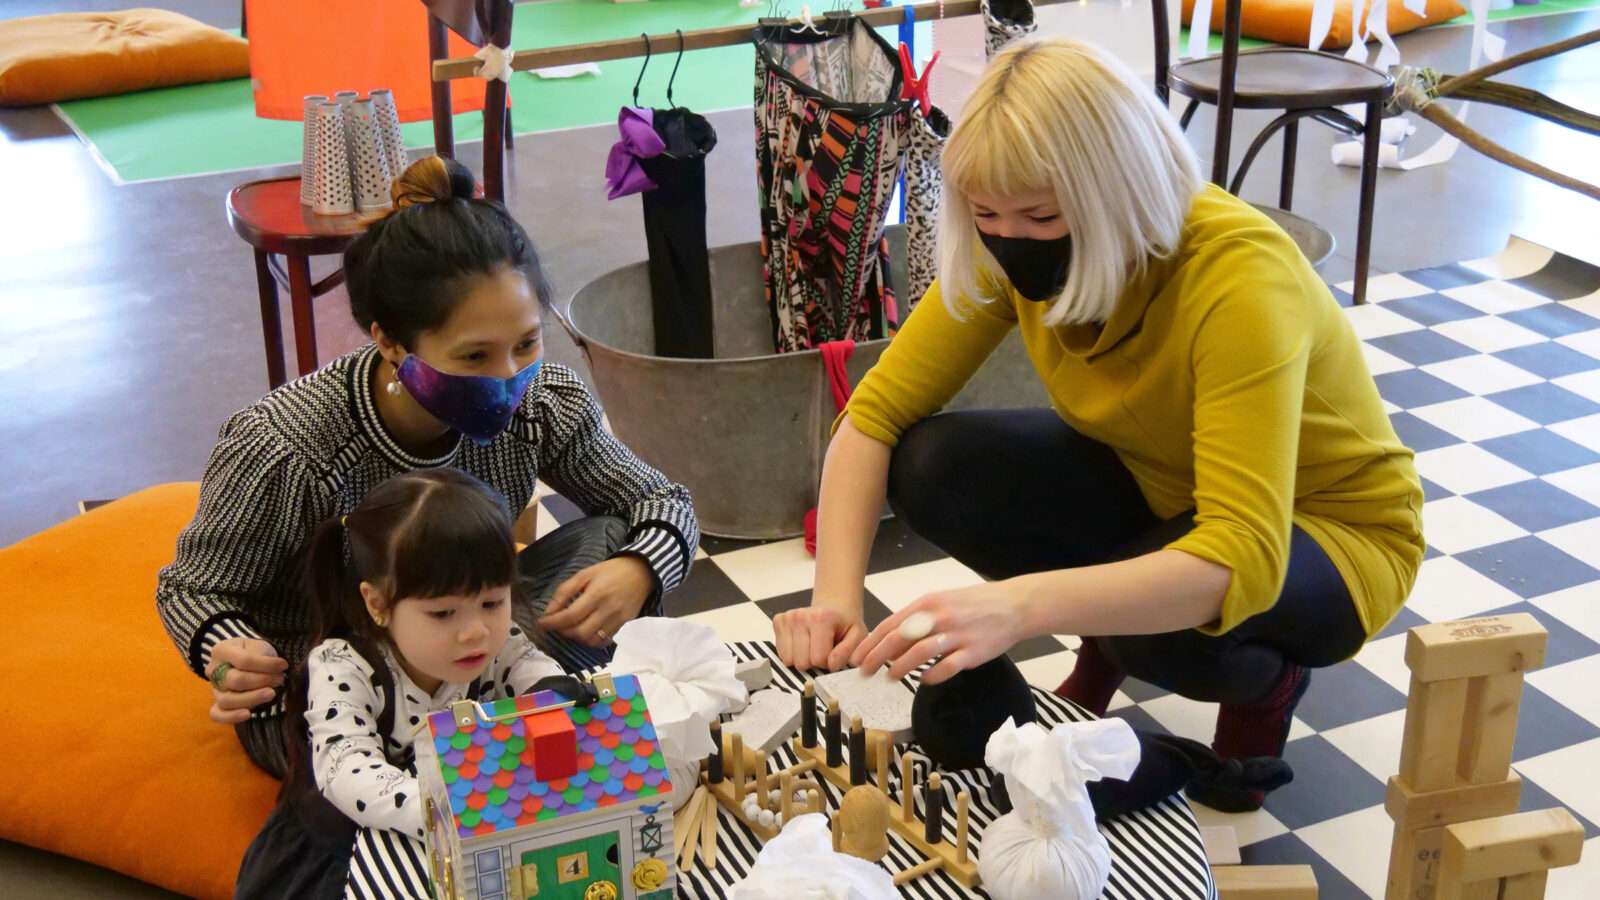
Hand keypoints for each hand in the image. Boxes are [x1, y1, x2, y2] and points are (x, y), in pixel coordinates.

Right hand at [206, 638, 287, 724]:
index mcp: (222, 650)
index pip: (244, 660)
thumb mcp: (259, 646)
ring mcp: (214, 689)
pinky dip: (231, 717)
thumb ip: (262, 656)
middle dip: (261, 681)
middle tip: (279, 679)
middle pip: (235, 681)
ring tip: (271, 694)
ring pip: (227, 700)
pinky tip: (248, 714)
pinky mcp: (217, 704)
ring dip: (253, 698)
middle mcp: (213, 670)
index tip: (283, 666)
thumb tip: (275, 669)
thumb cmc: (254, 652)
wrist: (247, 660)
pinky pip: (217, 714)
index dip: (266, 665)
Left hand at [538, 556, 653, 646]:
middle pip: (580, 632)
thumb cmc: (610, 571)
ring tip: (570, 628)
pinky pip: (603, 641)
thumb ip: (565, 591)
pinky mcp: (623, 626)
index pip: (570, 616)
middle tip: (556, 624)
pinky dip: (590, 641)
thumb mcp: (585, 574)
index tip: (540, 624)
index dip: (552, 623)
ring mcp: (618, 620)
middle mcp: (608, 610)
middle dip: (563, 631)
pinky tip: (585, 632)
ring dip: (576, 638)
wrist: (641, 573)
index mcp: (597, 594)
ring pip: (591, 640)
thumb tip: (549, 611)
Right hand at [773, 602, 866, 671]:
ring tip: (812, 645)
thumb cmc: (844, 623)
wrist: (834, 606)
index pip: (818, 659)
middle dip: (813, 662)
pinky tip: (802, 642)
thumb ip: (848, 651)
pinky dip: (792, 653)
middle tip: (822, 649)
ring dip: (801, 658)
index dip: (828, 662)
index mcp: (821, 618)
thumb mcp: (858, 636)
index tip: (833, 652)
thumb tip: (832, 664)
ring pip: (788, 660)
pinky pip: (781, 653)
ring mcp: (787, 618)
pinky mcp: (778, 621)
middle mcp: (801, 616)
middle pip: (801, 662)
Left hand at [851, 581, 1030, 684]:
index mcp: (928, 603)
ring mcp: (957, 635)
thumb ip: (917, 618)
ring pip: (919, 653)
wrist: (1013, 606)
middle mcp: (940, 617)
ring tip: (889, 677)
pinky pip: (946, 668)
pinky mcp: (973, 652)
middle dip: (876, 657)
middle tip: (863, 671)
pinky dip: (931, 676)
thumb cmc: (973, 604)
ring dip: (900, 667)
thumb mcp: (941, 601)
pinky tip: (922, 680)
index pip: (891, 624)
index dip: (870, 642)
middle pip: (900, 638)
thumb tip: (889, 641)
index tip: (856, 656)